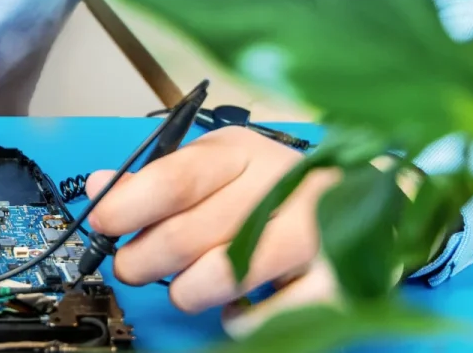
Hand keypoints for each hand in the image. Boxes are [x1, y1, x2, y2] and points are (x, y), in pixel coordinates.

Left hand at [86, 126, 341, 336]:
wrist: (372, 203)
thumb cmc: (276, 187)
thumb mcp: (218, 167)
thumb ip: (158, 179)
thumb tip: (100, 187)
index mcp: (241, 152)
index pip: (174, 178)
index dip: (129, 205)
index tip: (103, 223)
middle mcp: (278, 186)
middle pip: (187, 234)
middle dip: (144, 260)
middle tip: (133, 267)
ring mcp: (312, 233)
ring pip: (221, 277)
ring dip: (188, 291)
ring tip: (187, 286)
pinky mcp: (334, 279)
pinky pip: (265, 315)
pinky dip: (239, 320)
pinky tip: (236, 306)